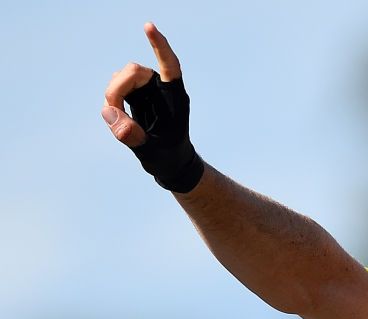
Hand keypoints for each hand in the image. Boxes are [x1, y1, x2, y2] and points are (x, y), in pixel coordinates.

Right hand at [103, 23, 180, 147]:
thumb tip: (113, 117)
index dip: (159, 46)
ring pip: (119, 78)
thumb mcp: (154, 153)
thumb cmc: (168, 156)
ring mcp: (146, 89)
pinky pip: (114, 90)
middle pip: (133, 72)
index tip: (148, 27)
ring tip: (122, 125)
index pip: (169, 65)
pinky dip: (111, 104)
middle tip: (114, 114)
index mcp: (175, 95)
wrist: (169, 162)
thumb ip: (134, 137)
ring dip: (114, 98)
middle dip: (118, 90)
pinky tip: (120, 119)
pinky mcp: (133, 95)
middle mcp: (160, 87)